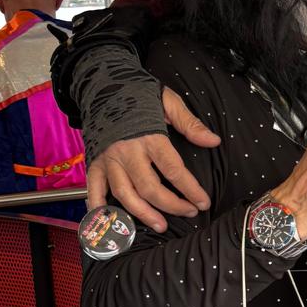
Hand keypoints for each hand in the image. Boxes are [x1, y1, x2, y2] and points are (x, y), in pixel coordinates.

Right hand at [86, 86, 221, 231]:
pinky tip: (109, 221)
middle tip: (188, 212)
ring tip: (159, 225)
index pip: (174, 170)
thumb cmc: (138, 93)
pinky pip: (93, 189)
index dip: (190, 189)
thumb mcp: (169, 102)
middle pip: (150, 187)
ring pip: (124, 194)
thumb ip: (191, 124)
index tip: (203, 202)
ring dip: (142, 213)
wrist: (103, 82)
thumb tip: (213, 141)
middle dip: (171, 205)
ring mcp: (108, 159)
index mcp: (149, 137)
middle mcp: (127, 151)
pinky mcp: (93, 162)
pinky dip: (98, 207)